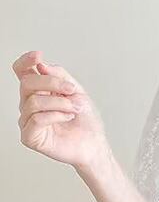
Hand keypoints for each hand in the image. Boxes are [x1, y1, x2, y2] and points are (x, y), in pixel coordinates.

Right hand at [12, 50, 110, 169]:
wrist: (94, 145)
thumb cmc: (86, 121)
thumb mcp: (77, 92)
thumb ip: (60, 76)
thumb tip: (41, 65)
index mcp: (39, 92)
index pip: (22, 72)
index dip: (26, 61)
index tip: (39, 56)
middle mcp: (29, 105)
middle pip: (27, 83)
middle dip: (52, 83)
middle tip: (72, 90)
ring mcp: (27, 121)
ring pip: (33, 101)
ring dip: (60, 103)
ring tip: (75, 109)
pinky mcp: (30, 137)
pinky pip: (37, 119)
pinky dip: (56, 115)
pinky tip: (68, 117)